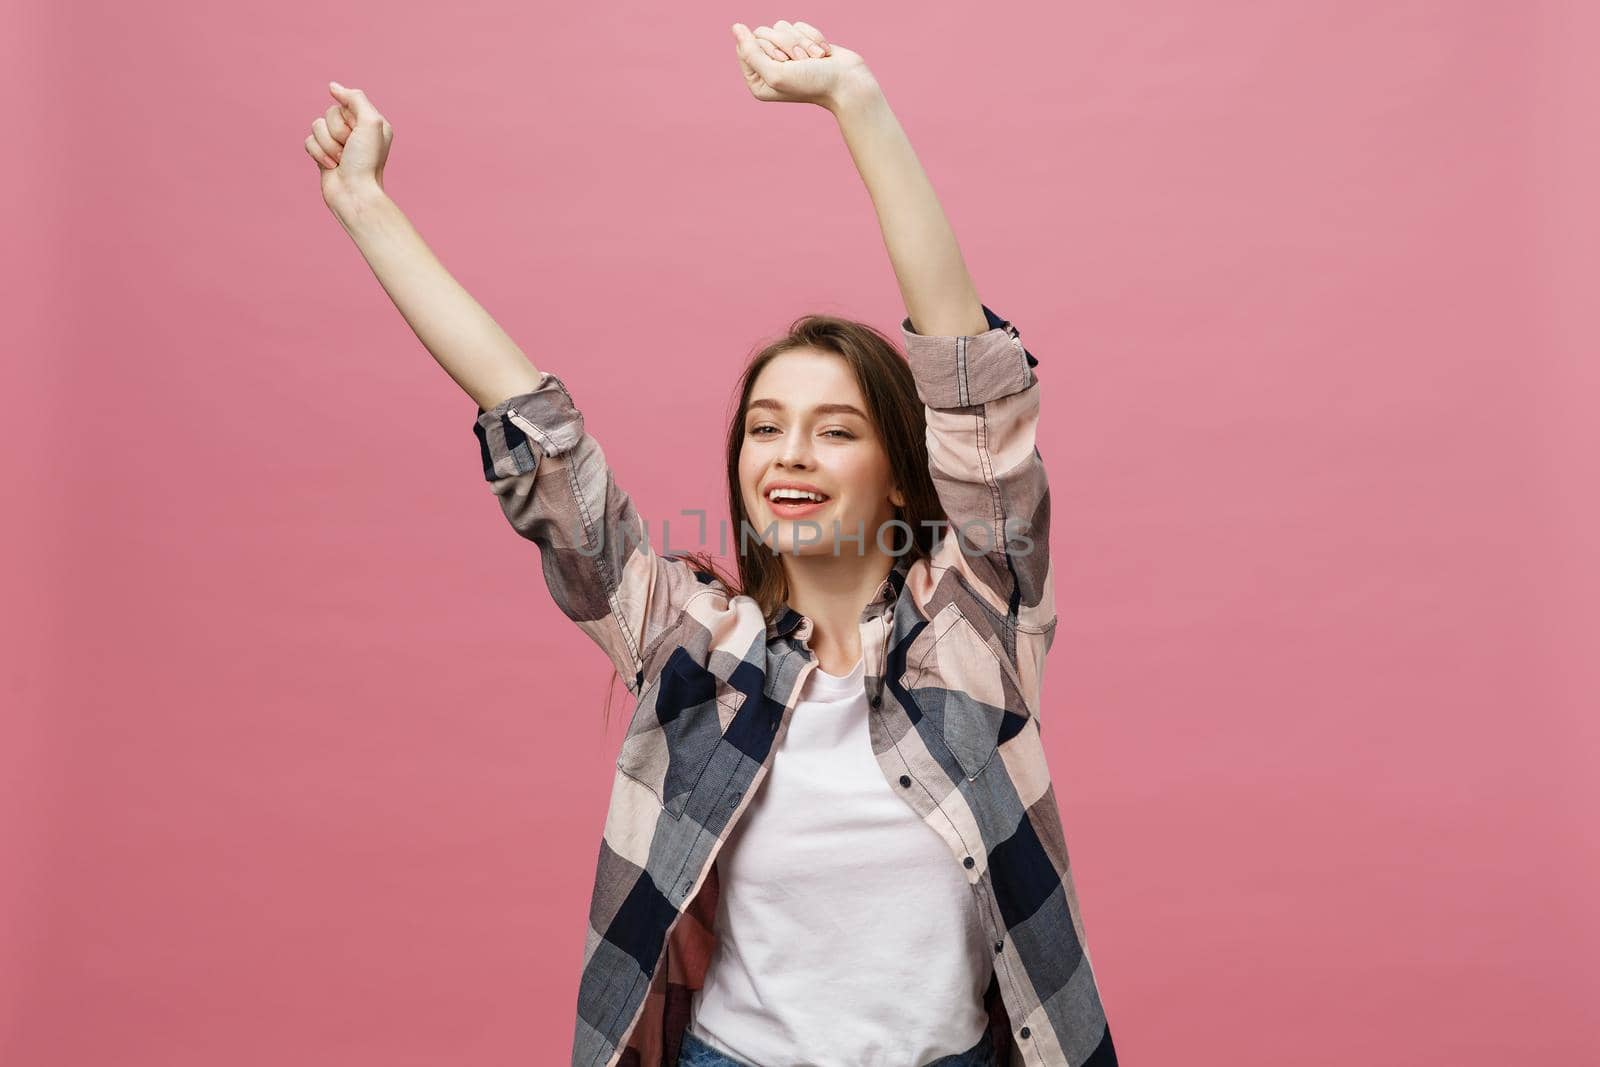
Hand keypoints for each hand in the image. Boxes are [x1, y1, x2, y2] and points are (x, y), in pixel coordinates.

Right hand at [303, 81, 392, 210]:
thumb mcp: (371, 123)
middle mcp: (355, 131)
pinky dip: (318, 154)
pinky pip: (308, 141)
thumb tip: (333, 86)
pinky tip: (332, 167)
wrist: (355, 193)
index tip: (356, 133)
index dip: (347, 117)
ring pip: (316, 126)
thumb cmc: (366, 162)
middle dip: (337, 133)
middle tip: (350, 150)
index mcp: (370, 122)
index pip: (345, 102)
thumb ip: (355, 98)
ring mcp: (338, 143)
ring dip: (328, 145)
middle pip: (328, 113)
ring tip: (341, 161)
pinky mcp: (323, 154)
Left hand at [730, 20, 873, 109]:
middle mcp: (769, 67)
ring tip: (814, 59)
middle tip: (801, 62)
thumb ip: (751, 52)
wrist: (847, 82)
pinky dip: (812, 37)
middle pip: (763, 32)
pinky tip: (822, 53)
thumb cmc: (812, 83)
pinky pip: (798, 25)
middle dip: (786, 44)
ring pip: (782, 27)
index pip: (746, 46)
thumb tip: (735, 27)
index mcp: (757, 80)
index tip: (783, 62)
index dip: (767, 49)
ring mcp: (786, 55)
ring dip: (801, 41)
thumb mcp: (775, 73)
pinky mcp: (801, 43)